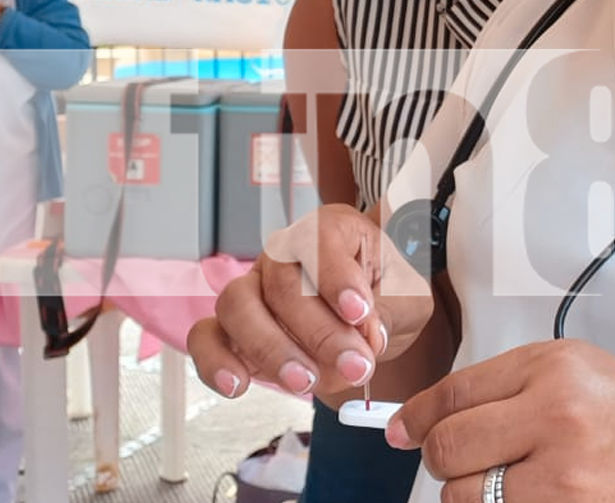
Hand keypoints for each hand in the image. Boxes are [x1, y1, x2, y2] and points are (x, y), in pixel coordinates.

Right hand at [187, 204, 432, 400]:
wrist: (374, 312)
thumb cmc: (390, 292)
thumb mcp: (408, 297)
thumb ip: (388, 312)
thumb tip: (367, 336)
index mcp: (330, 229)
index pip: (320, 241)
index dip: (337, 278)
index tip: (360, 313)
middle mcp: (284, 253)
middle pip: (280, 282)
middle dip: (318, 330)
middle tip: (355, 365)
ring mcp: (253, 287)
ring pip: (237, 305)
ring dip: (270, 348)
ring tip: (307, 382)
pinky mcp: (233, 327)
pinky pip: (206, 337)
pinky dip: (215, 362)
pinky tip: (238, 386)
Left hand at [386, 340, 614, 502]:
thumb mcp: (578, 373)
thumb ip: (505, 387)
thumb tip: (423, 421)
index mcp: (555, 367)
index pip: (454, 393)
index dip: (416, 417)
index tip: (402, 431)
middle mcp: (557, 414)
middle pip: (449, 448)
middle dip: (440, 460)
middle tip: (456, 463)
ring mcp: (564, 475)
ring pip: (465, 497)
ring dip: (472, 496)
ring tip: (512, 482)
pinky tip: (530, 498)